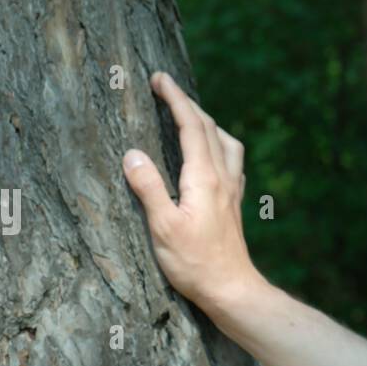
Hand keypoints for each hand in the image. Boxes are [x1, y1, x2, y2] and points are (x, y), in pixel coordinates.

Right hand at [123, 72, 262, 312]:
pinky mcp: (234, 200)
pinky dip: (218, 141)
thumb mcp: (162, 227)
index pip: (191, 126)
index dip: (176, 99)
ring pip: (224, 139)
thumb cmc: (195, 262)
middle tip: (165, 86)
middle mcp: (223, 176)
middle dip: (187, 102)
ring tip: (187, 113)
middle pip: (209, 126)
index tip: (160, 78)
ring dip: (205, 120)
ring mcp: (232, 187)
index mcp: (204, 177)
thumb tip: (132, 153)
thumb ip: (148, 188)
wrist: (231, 287)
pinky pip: (230, 157)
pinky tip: (211, 152)